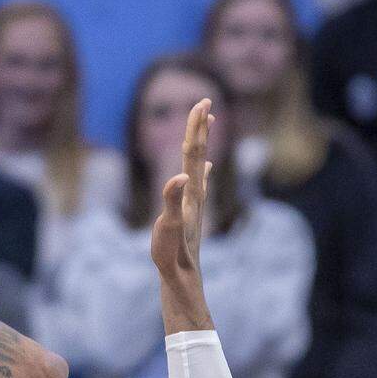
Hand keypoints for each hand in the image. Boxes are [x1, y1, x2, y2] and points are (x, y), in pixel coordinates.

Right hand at [150, 98, 211, 286]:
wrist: (182, 276)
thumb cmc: (172, 254)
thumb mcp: (168, 226)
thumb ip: (171, 200)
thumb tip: (179, 177)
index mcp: (189, 193)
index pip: (192, 154)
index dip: (195, 128)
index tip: (202, 102)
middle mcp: (194, 193)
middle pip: (197, 154)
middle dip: (200, 128)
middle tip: (205, 101)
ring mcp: (194, 202)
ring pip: (199, 165)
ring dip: (202, 142)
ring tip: (208, 122)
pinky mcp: (191, 212)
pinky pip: (198, 183)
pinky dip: (203, 169)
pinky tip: (208, 167)